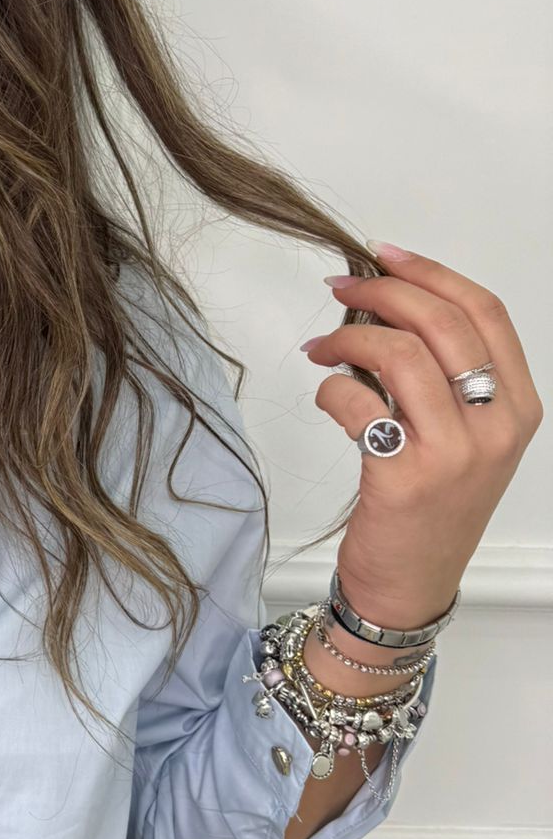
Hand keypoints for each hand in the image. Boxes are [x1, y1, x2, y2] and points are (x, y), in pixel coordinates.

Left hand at [299, 243, 541, 629]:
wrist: (409, 584)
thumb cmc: (430, 506)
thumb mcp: (462, 437)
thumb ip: (441, 375)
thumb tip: (384, 305)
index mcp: (519, 407)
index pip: (484, 311)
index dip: (430, 272)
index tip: (384, 254)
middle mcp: (495, 427)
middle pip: (441, 322)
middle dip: (382, 292)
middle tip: (340, 290)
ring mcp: (454, 454)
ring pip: (399, 354)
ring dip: (348, 337)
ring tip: (320, 347)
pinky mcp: (405, 478)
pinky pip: (359, 403)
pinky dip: (331, 389)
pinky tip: (327, 396)